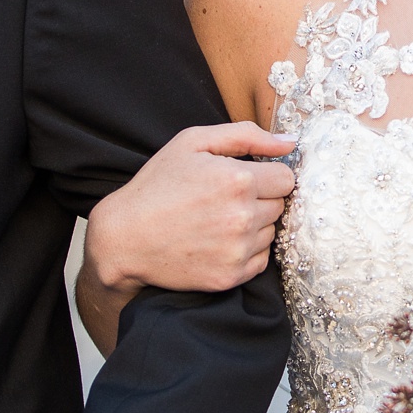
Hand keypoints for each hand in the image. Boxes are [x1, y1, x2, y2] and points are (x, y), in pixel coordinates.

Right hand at [86, 121, 295, 294]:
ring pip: (271, 232)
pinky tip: (218, 241)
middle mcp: (243, 217)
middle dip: (260, 199)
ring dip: (253, 225)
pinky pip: (261, 260)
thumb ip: (246, 135)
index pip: (287, 178)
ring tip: (217, 221)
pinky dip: (246, 251)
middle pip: (280, 205)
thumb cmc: (157, 186)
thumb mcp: (193, 143)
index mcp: (238, 180)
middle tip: (225, 199)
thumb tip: (289, 142)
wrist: (124, 238)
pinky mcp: (231, 276)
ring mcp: (238, 250)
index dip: (267, 175)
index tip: (246, 178)